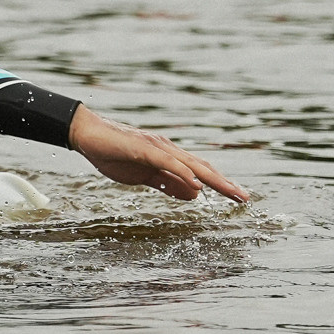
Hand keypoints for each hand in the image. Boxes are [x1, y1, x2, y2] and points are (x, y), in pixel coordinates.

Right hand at [68, 106, 250, 204]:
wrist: (88, 135)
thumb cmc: (113, 154)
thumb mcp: (144, 176)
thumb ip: (168, 184)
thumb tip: (193, 195)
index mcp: (169, 158)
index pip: (200, 172)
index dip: (220, 184)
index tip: (236, 197)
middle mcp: (169, 150)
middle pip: (203, 168)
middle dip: (225, 184)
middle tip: (244, 198)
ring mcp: (158, 149)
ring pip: (192, 165)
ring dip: (213, 179)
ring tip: (231, 191)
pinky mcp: (145, 150)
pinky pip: (169, 163)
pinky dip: (185, 173)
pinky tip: (197, 184)